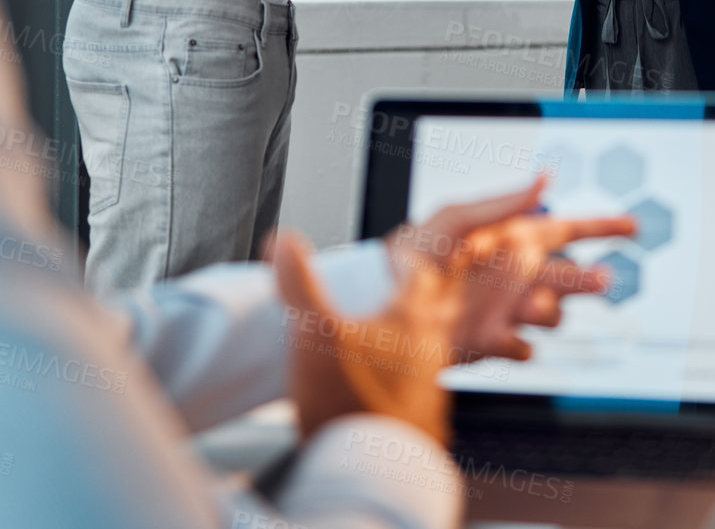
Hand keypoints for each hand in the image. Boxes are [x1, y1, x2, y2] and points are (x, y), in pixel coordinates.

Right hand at [275, 232, 455, 445]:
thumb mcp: (314, 334)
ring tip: (377, 339)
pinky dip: (401, 379)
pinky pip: (417, 388)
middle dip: (407, 296)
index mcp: (410, 317)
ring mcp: (430, 386)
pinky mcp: (423, 419)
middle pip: (428, 308)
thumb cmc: (350, 402)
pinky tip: (378, 389)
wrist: (373, 473)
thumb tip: (284, 242)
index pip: (418, 270)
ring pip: (425, 348)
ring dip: (405, 339)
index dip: (402, 258)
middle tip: (385, 293)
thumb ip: (299, 285)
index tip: (389, 256)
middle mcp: (430, 347)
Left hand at [386, 176, 635, 360]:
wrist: (379, 315)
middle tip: (598, 279)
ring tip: (527, 305)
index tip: (631, 226)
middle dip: (586, 279)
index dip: (600, 227)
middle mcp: (511, 274)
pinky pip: (521, 348)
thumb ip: (502, 203)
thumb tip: (544, 179)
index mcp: (507, 238)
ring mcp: (503, 309)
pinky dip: (517, 346)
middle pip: (568, 275)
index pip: (564, 229)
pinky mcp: (490, 342)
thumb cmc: (406, 258)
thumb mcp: (453, 220)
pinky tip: (502, 338)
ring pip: (551, 314)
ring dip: (546, 310)